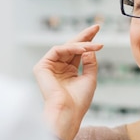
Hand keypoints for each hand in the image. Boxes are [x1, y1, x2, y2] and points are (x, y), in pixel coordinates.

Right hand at [33, 25, 103, 139]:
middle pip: (71, 46)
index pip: (77, 52)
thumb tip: (89, 48)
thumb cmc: (78, 101)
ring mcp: (49, 67)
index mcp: (68, 71)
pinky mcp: (41, 67)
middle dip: (84, 36)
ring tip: (94, 45)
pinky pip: (57, 50)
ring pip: (66, 47)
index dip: (88, 41)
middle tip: (96, 27)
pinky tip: (83, 49)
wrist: (68, 112)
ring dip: (81, 44)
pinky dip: (70, 48)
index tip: (98, 31)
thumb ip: (90, 62)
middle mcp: (58, 67)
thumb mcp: (90, 78)